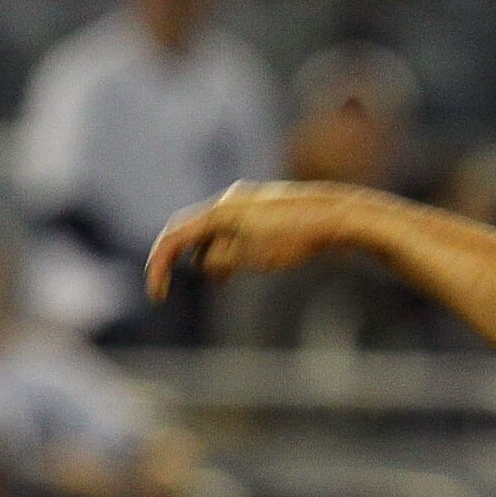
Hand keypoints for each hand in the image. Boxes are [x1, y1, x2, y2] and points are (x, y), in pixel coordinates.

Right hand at [145, 182, 371, 300]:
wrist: (337, 216)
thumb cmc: (295, 238)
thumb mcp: (249, 256)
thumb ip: (218, 260)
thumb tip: (207, 262)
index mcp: (220, 210)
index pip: (174, 236)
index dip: (159, 266)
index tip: (158, 296)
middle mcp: (230, 200)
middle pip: (193, 234)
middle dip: (190, 261)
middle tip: (196, 285)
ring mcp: (249, 203)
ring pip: (216, 233)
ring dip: (213, 257)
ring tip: (226, 277)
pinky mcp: (266, 209)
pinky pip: (236, 230)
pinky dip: (231, 249)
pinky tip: (247, 262)